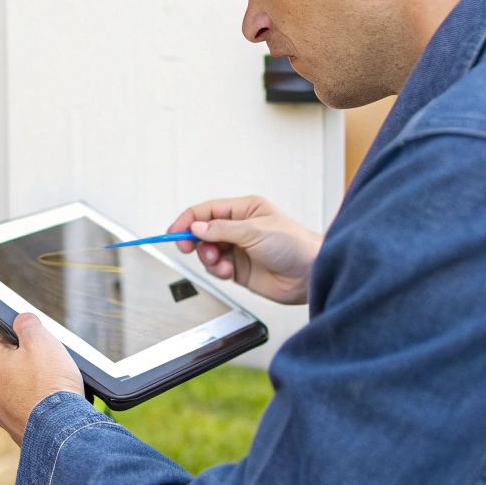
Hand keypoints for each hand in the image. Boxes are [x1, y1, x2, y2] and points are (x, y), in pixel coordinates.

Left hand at [0, 313, 84, 445]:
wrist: (60, 429)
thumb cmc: (49, 386)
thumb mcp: (41, 340)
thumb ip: (27, 323)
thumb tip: (22, 319)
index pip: (3, 339)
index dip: (25, 340)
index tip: (39, 346)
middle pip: (11, 363)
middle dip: (31, 363)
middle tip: (49, 366)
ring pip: (20, 386)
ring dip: (36, 384)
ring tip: (54, 385)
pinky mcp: (15, 427)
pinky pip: (28, 407)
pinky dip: (39, 404)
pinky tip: (53, 403)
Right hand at [168, 195, 319, 304]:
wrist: (311, 275)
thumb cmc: (294, 245)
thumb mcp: (255, 231)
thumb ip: (222, 230)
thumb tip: (196, 228)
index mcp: (245, 210)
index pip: (208, 211)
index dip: (189, 220)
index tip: (174, 231)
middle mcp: (240, 228)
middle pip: (204, 231)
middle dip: (195, 240)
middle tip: (188, 248)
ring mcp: (239, 249)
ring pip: (208, 251)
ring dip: (209, 258)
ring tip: (220, 263)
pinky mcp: (239, 269)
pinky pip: (217, 268)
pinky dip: (217, 271)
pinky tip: (228, 272)